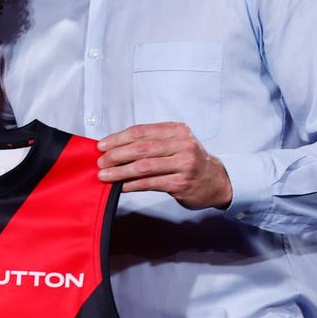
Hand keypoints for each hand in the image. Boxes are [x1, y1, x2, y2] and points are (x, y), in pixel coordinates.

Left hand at [97, 121, 232, 209]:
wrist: (215, 181)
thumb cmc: (189, 161)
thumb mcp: (175, 143)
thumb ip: (151, 142)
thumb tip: (115, 147)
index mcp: (177, 130)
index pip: (141, 131)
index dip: (118, 138)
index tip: (102, 145)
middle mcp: (182, 145)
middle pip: (141, 148)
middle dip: (116, 155)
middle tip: (101, 161)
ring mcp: (183, 164)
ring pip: (144, 166)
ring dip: (120, 171)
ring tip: (105, 175)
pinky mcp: (181, 183)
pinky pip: (151, 183)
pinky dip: (132, 185)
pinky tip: (121, 186)